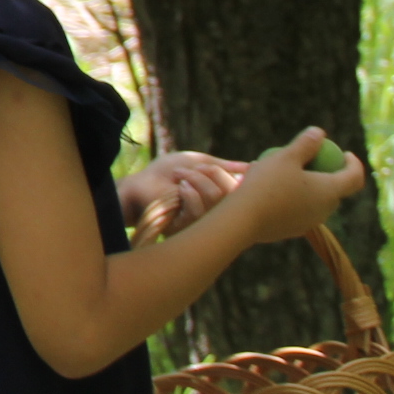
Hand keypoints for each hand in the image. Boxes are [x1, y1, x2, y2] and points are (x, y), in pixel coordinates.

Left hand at [121, 150, 246, 233]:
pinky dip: (189, 192)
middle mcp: (218, 214)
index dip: (240, 177)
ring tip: (181, 176)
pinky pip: (200, 210)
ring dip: (197, 179)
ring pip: (217, 198)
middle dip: (215, 173)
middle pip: (236, 195)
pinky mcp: (189, 229)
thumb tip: (253, 167)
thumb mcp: (197, 163)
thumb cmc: (165, 173)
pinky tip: (179, 188)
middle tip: (197, 168)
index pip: (244, 192)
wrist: (139, 184)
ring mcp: (205, 223)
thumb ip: (224, 166)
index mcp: (222, 200)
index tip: (226, 167)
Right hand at [229, 128, 367, 243]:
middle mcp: (325, 209)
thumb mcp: (286, 157)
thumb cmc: (268, 184)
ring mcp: (310, 222)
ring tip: (284, 174)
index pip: (355, 177)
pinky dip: (293, 199)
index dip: (354, 163)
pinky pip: (299, 211)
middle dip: (328, 174)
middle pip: (335, 190)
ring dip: (308, 187)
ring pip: (315, 201)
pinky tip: (270, 191)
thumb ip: (306, 144)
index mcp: (330, 190)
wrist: (244, 219)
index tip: (345, 153)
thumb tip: (319, 132)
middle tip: (312, 161)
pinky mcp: (293, 230)